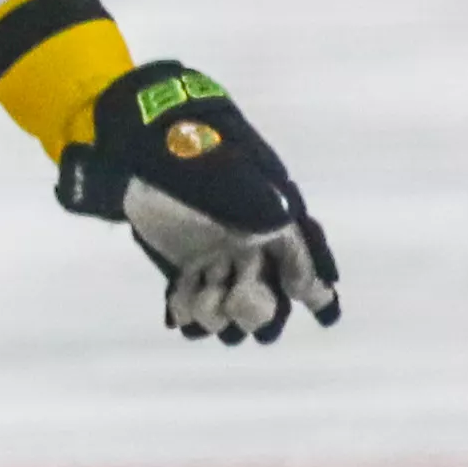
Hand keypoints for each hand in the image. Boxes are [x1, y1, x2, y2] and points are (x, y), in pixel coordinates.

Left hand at [57, 61, 340, 344]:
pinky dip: (186, 310)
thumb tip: (281, 221)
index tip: (325, 313)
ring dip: (217, 313)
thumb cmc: (189, 149)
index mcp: (269, 214)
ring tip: (200, 315)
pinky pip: (193, 296)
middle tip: (252, 326)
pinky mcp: (187, 263)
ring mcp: (219, 254)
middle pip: (269, 290)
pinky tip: (176, 320)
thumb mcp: (220, 167)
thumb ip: (249, 196)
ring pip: (229, 300)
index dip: (317, 285)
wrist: (142, 140)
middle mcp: (250, 241)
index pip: (304, 255)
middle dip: (261, 311)